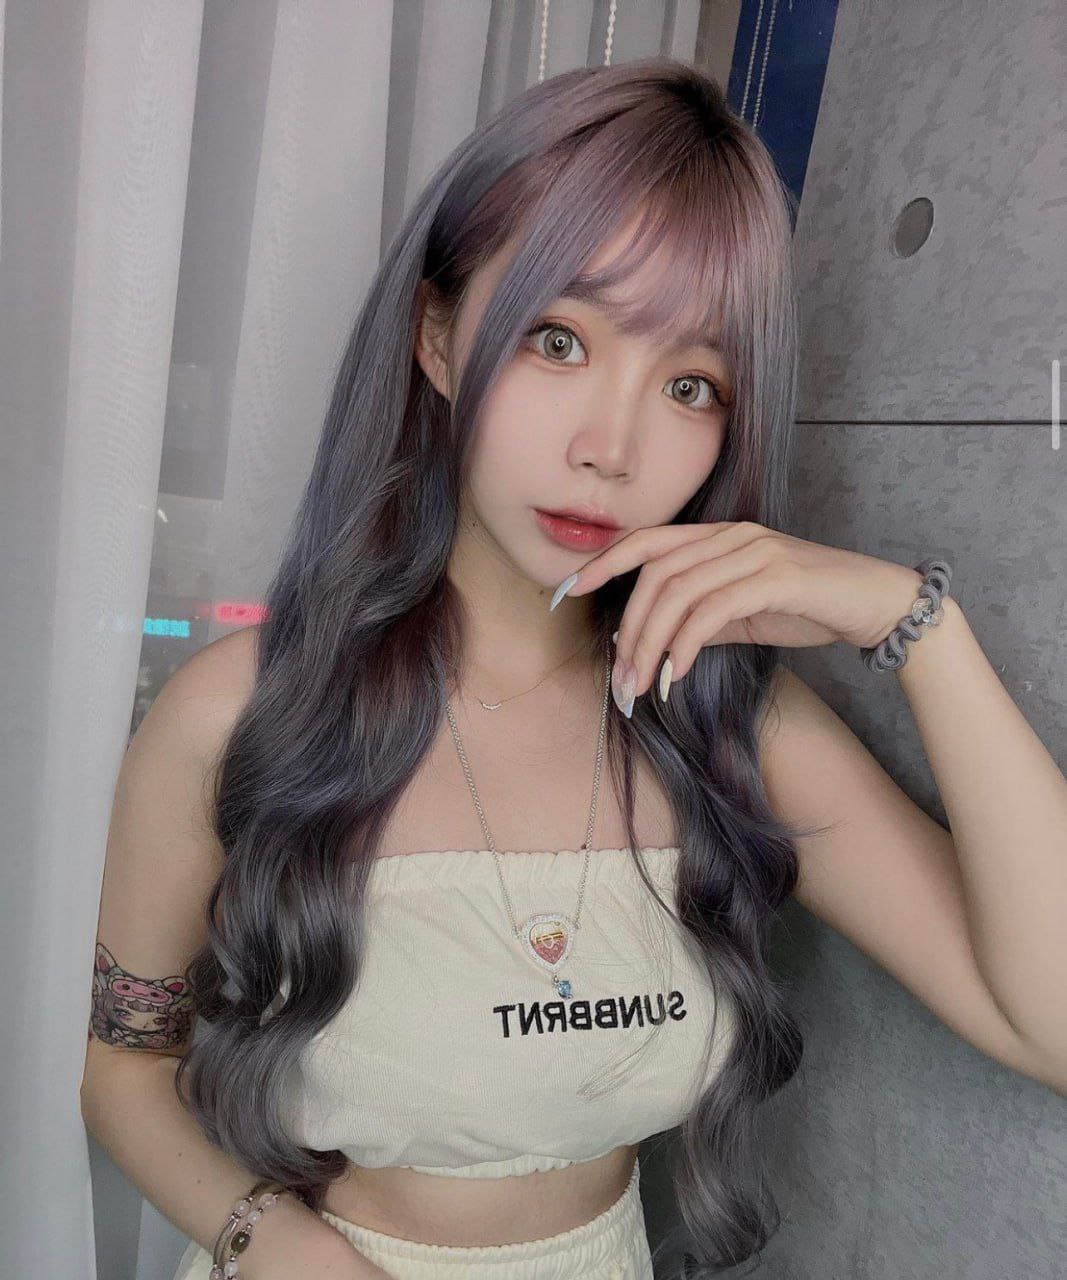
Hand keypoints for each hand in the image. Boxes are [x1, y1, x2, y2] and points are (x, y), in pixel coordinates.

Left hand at [554, 521, 927, 703]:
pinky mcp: (775, 577)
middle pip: (655, 574)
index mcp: (720, 535)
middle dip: (629, 628)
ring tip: (642, 686)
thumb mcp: (746, 611)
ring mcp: (754, 551)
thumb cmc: (811, 606)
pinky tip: (675, 675)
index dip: (603, 561)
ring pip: (678, 594)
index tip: (569, 591)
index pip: (647, 542)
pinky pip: (712, 611)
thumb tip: (660, 641)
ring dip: (651, 645)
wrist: (877, 604)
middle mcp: (732, 535)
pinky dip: (685, 645)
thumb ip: (703, 616)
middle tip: (621, 678)